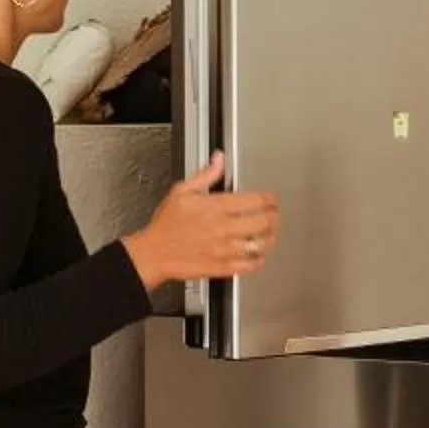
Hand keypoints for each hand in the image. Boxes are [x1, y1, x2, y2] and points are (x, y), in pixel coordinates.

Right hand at [125, 152, 281, 291]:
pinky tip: (256, 254)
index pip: (257, 200)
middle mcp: (224, 228)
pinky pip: (252, 265)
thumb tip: (218, 159)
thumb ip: (206, 175)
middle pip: (265, 222)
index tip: (270, 199)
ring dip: (269, 237)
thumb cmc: (166, 225)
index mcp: (217, 207)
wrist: (154, 253)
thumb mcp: (182, 191)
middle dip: (274, 217)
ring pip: (262, 243)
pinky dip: (259, 259)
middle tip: (274, 215)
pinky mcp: (224, 267)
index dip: (269, 198)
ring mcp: (226, 249)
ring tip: (268, 234)